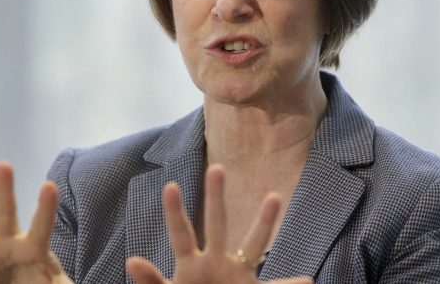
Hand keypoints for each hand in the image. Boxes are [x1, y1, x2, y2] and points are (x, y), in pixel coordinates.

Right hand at [0, 162, 73, 283]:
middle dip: (5, 190)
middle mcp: (9, 244)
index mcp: (33, 248)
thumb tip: (63, 280)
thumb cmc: (42, 282)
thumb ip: (61, 283)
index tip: (49, 185)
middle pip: (7, 213)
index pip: (42, 227)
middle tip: (2, 164)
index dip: (46, 208)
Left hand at [126, 165, 312, 283]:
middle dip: (215, 196)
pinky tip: (308, 281)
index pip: (182, 233)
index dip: (174, 211)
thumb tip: (132, 260)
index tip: (170, 184)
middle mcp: (216, 263)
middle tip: (215, 167)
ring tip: (274, 197)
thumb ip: (151, 280)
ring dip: (263, 222)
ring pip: (253, 246)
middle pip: (216, 224)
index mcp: (193, 265)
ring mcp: (235, 275)